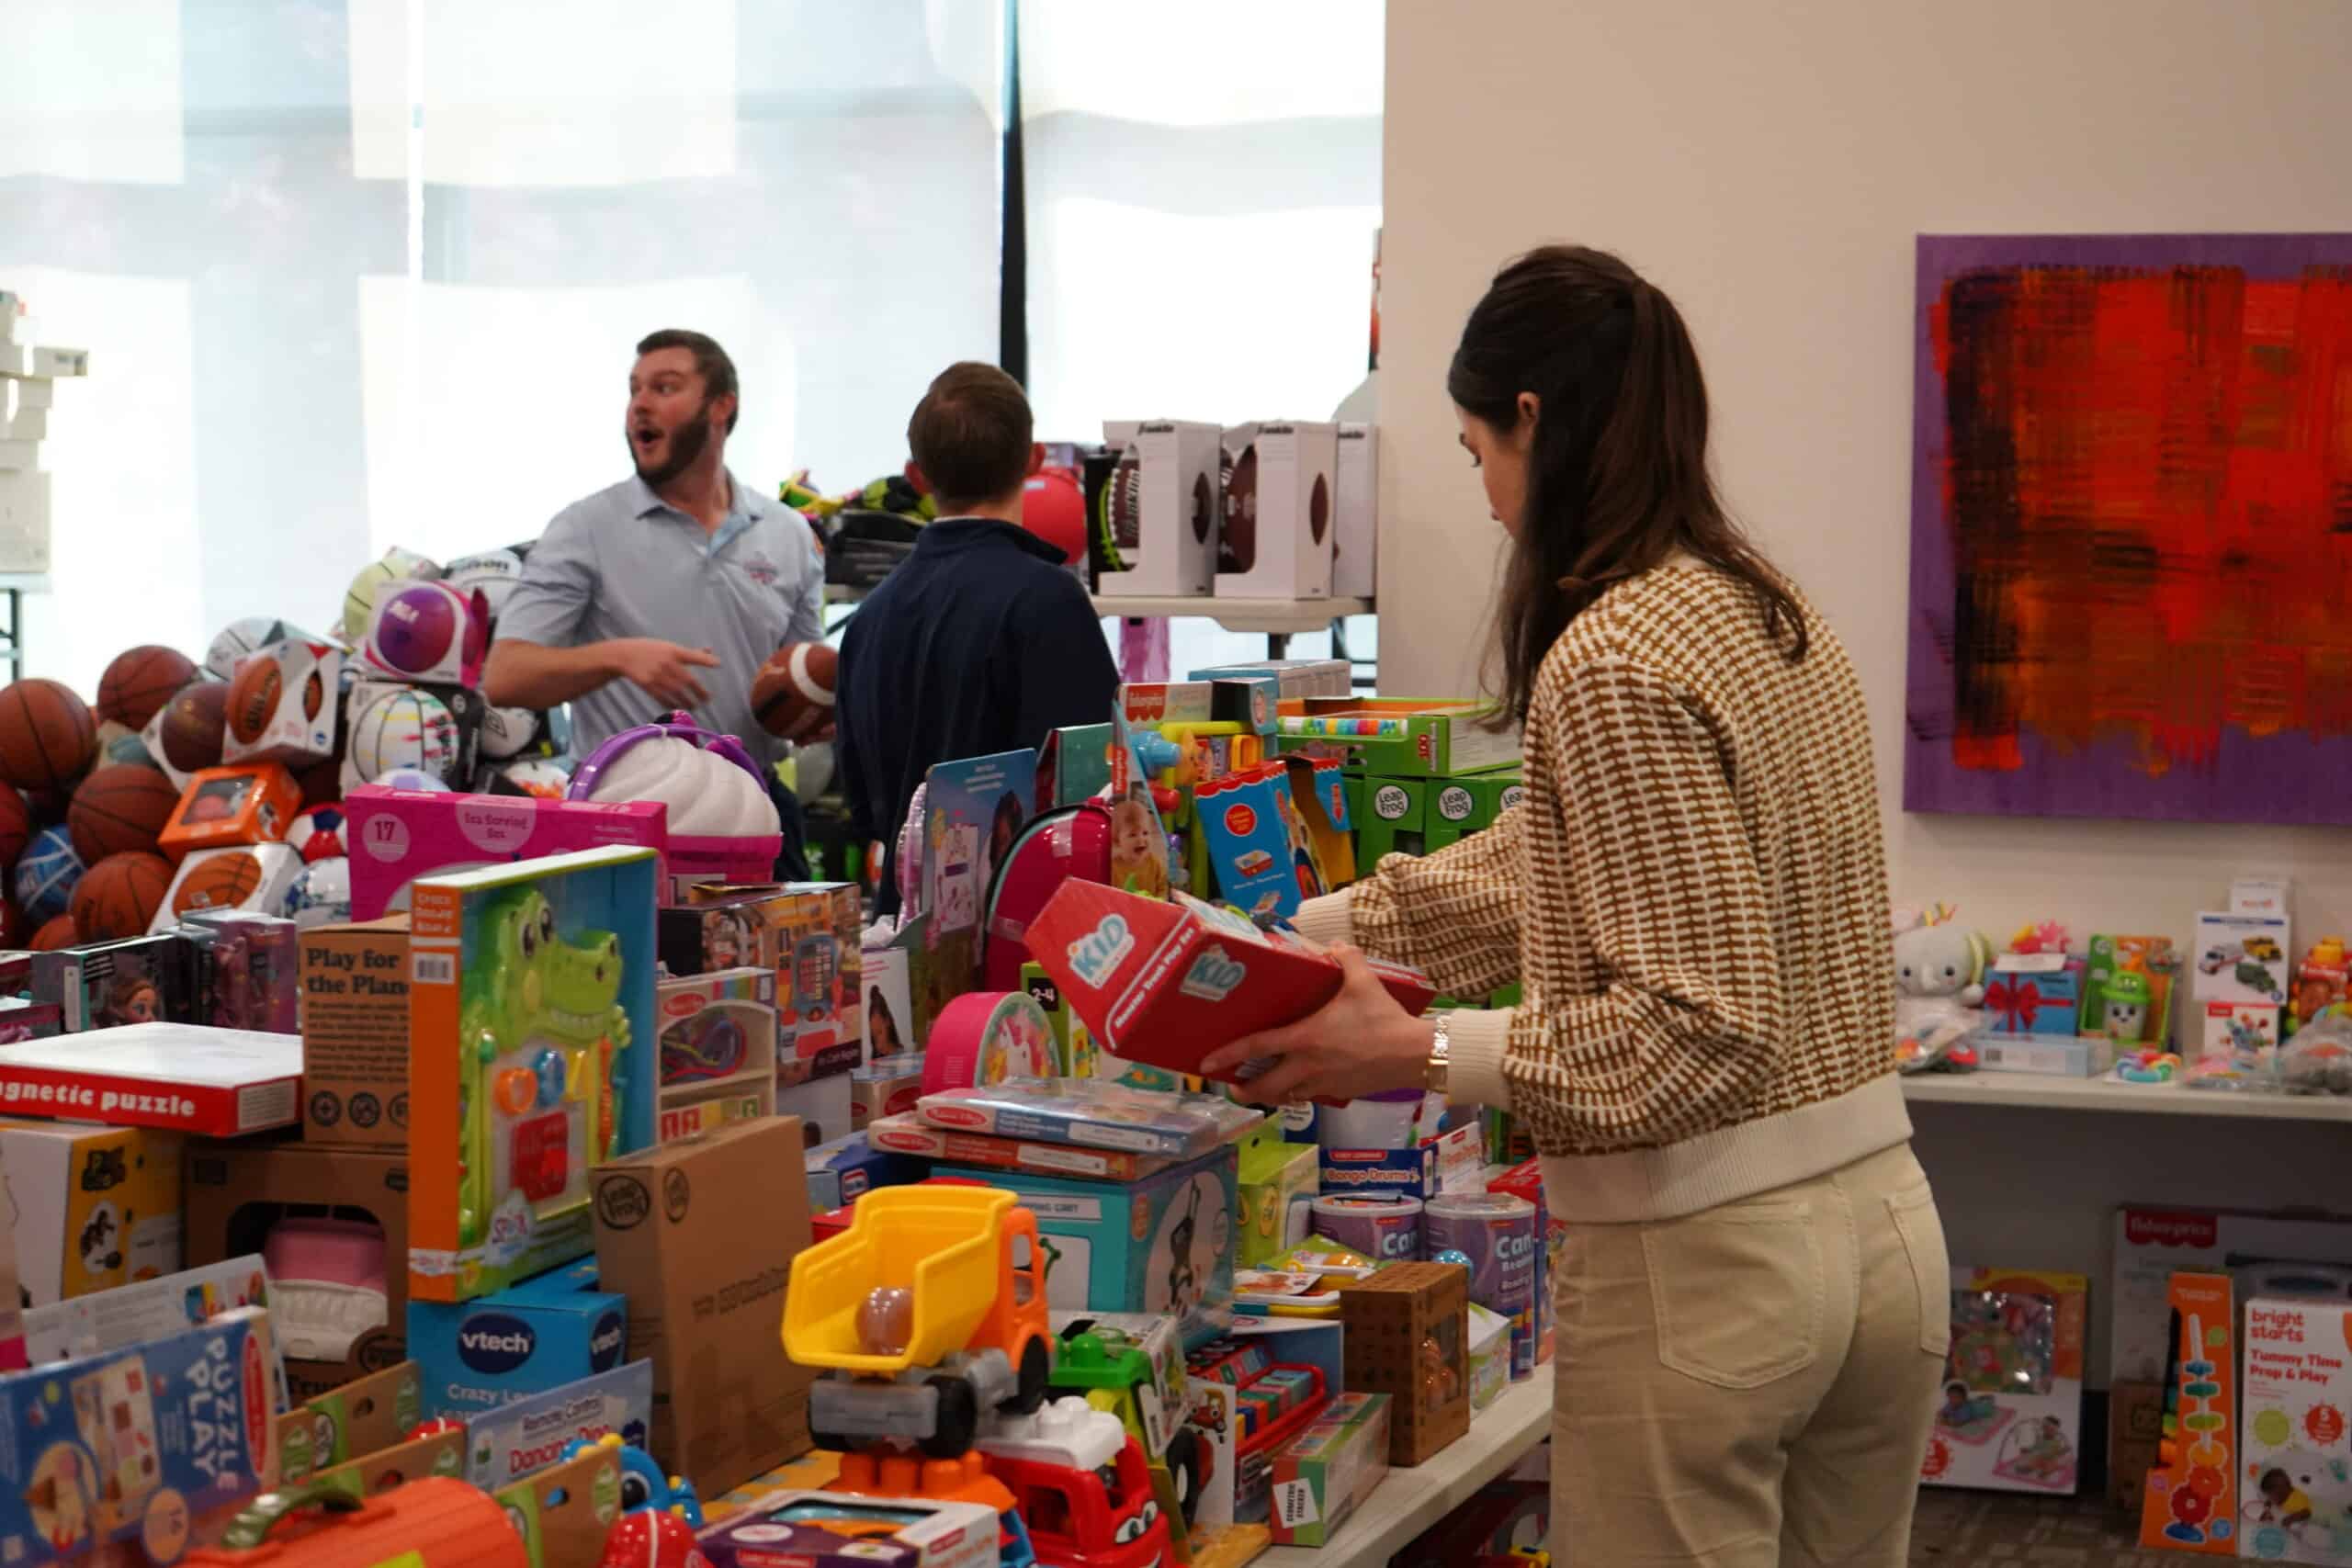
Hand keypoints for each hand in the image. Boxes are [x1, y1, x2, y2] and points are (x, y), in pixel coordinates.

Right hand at [609, 638, 719, 709]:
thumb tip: (710, 650)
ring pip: (677, 692)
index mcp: (673, 651)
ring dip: (687, 701)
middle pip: (687, 680)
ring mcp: (657, 675)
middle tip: (707, 700)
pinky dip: (671, 704)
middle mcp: (667, 663)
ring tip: (694, 706)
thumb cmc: (651, 650)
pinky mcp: (648, 685)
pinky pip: (663, 698)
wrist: (625, 655)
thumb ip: (690, 652)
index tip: (718, 665)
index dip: (705, 660)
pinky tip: (677, 706)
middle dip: (699, 692)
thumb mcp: (669, 647)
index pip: (693, 655)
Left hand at [1201, 944, 1435, 1103]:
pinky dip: (1300, 1092)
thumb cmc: (1383, 1018)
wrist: (1414, 1055)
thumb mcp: (1363, 980)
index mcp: (1305, 1038)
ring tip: (1264, 1087)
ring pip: (1287, 1096)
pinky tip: (1303, 1082)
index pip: (1257, 1047)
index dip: (1228, 1055)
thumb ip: (1344, 958)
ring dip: (1271, 1094)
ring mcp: (1324, 1083)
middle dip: (1245, 1090)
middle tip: (1232, 1086)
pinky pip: (1311, 1095)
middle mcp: (1308, 1065)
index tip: (1206, 1064)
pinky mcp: (1340, 1093)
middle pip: (1266, 1087)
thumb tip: (1332, 944)